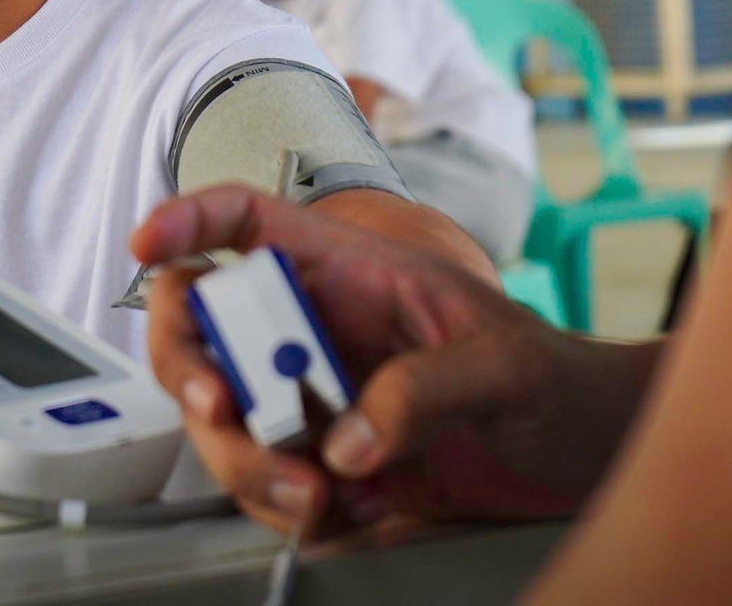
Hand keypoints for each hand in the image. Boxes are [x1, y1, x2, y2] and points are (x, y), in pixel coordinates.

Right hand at [133, 186, 650, 535]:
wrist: (582, 456)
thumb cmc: (555, 379)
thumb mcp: (505, 365)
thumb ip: (427, 388)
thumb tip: (345, 439)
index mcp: (351, 271)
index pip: (250, 221)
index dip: (188, 219)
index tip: (149, 244)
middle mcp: (316, 328)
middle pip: (203, 328)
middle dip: (191, 370)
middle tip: (218, 407)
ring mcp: (312, 397)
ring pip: (224, 422)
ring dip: (244, 464)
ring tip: (314, 498)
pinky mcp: (323, 463)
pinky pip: (266, 486)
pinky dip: (288, 509)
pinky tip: (348, 512)